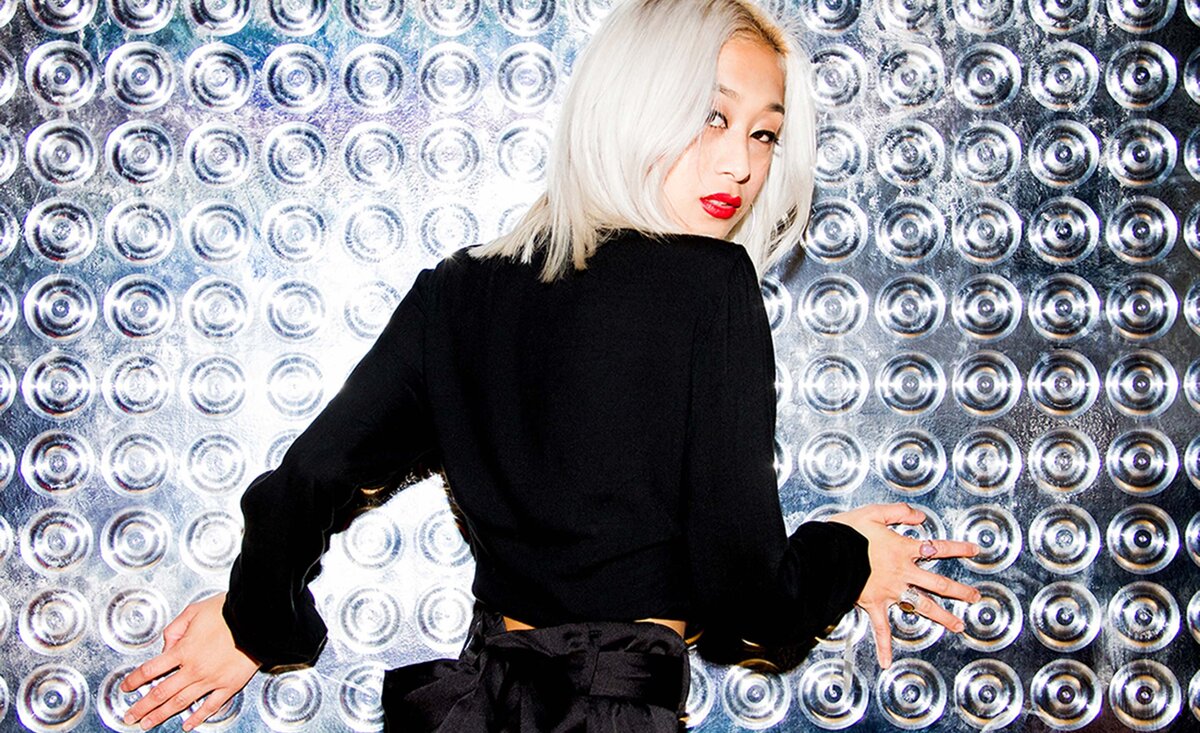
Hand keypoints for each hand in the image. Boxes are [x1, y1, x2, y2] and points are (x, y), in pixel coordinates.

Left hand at [119, 592, 260, 730]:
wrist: (257, 619)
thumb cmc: (228, 611)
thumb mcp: (194, 611)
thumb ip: (174, 629)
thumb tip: (165, 645)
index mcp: (183, 650)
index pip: (150, 670)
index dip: (135, 680)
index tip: (127, 687)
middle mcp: (194, 668)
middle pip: (161, 692)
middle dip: (142, 706)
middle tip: (130, 716)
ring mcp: (211, 679)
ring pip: (180, 702)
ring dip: (161, 715)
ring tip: (148, 723)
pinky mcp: (229, 685)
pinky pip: (210, 706)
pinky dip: (198, 717)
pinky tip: (188, 724)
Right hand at [827, 503, 981, 668]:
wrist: (827, 554)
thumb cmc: (847, 532)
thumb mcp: (873, 512)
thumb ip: (899, 512)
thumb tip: (920, 516)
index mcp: (903, 549)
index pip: (938, 548)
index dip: (958, 549)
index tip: (973, 551)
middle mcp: (903, 572)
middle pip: (938, 583)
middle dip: (959, 590)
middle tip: (975, 596)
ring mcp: (891, 591)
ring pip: (922, 606)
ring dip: (942, 617)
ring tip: (958, 626)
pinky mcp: (874, 604)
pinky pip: (881, 628)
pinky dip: (883, 645)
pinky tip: (887, 661)